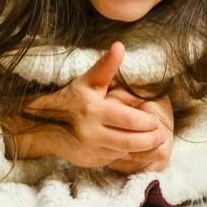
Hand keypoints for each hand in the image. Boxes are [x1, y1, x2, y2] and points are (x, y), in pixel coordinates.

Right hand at [4, 42, 168, 168]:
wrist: (44, 125)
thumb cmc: (72, 98)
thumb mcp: (88, 81)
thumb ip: (106, 66)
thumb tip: (119, 45)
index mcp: (94, 110)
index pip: (128, 119)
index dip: (146, 122)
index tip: (156, 120)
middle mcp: (91, 132)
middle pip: (129, 140)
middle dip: (149, 139)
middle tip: (161, 134)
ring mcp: (90, 149)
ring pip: (123, 152)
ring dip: (140, 147)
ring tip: (153, 140)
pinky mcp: (90, 161)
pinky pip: (114, 159)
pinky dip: (126, 154)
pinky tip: (133, 146)